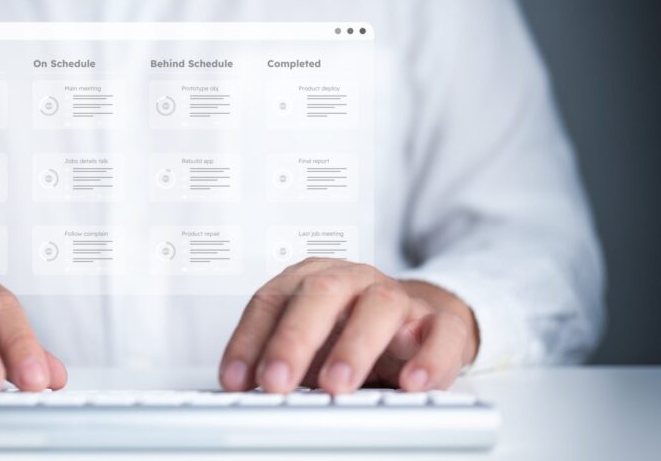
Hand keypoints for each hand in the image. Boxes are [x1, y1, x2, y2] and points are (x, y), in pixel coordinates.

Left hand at [219, 259, 478, 393]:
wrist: (418, 321)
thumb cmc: (350, 332)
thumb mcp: (309, 347)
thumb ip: (281, 363)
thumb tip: (244, 394)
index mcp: (309, 281)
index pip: (271, 300)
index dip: (249, 339)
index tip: (235, 380)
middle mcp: (351, 281)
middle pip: (320, 294)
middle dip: (294, 338)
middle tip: (276, 381)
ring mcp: (398, 297)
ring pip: (379, 306)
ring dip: (354, 345)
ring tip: (336, 385)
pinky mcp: (440, 321)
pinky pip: (441, 332)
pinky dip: (428, 358)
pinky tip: (411, 384)